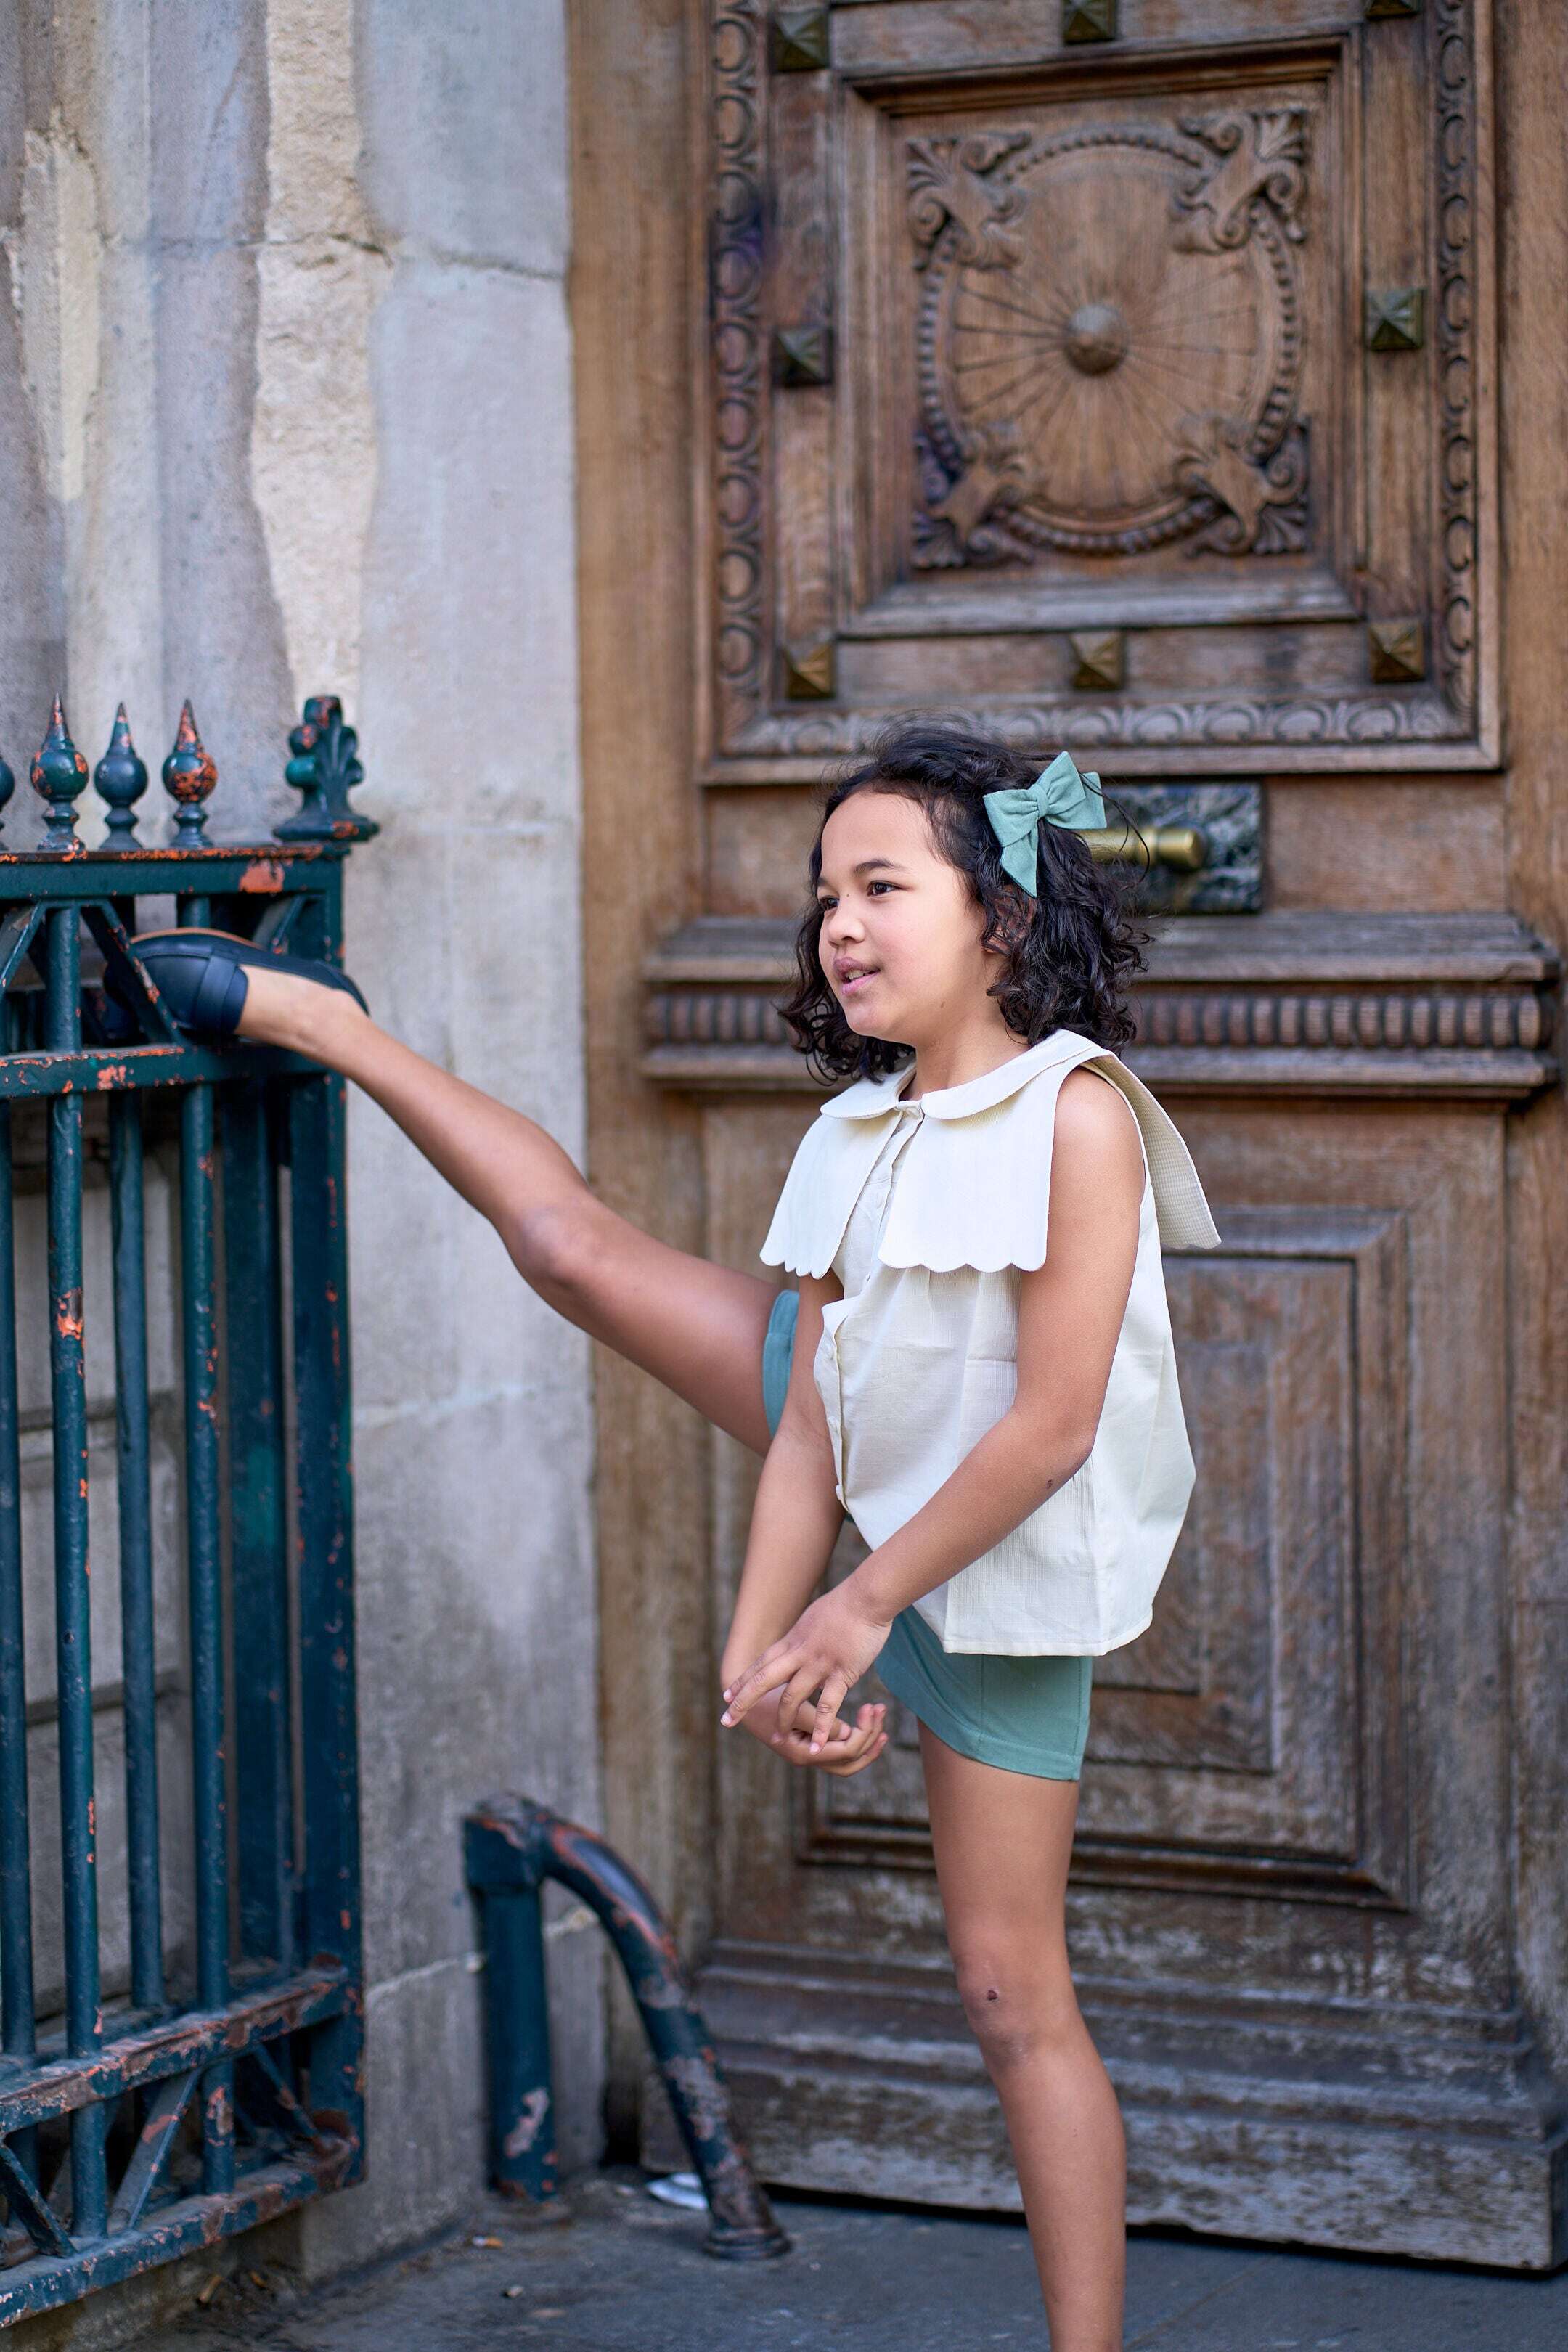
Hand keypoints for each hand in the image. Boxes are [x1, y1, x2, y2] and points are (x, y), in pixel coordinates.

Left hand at [721, 1580, 891, 1754]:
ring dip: (783, 1721)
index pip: (761, 1663)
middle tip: (726, 1721)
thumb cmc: (847, 1604)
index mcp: (793, 1640)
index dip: (744, 1680)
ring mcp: (818, 1664)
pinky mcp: (841, 1673)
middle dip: (743, 1701)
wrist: (867, 1597)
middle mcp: (799, 1653)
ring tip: (777, 1740)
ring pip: (791, 1697)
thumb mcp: (814, 1617)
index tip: (727, 1694)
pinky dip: (821, 1729)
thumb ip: (804, 1635)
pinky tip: (817, 1748)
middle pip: (764, 1681)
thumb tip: (799, 1638)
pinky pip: (827, 1707)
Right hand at [733, 1687, 888, 1777]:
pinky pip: (839, 1745)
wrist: (742, 1692)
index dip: (864, 1732)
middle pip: (850, 1761)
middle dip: (871, 1740)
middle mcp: (807, 1757)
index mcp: (802, 1753)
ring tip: (880, 1716)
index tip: (873, 1706)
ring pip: (846, 1757)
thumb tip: (847, 1735)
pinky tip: (865, 1719)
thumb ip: (817, 1721)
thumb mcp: (791, 1705)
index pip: (845, 1752)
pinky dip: (855, 1735)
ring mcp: (809, 1751)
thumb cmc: (764, 1696)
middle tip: (881, 1711)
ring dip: (867, 1739)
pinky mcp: (811, 1740)